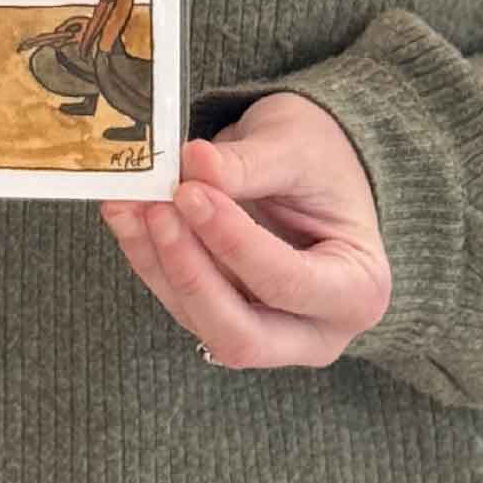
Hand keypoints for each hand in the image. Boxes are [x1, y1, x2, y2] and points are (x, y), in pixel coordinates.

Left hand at [101, 93, 390, 367]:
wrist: (314, 167)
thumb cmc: (322, 159)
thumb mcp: (296, 147)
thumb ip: (250, 163)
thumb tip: (195, 164)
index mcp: (357, 289)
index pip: (288, 283)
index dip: (234, 242)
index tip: (192, 192)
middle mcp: (315, 330)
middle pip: (240, 334)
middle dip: (191, 272)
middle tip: (158, 209)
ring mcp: (267, 333)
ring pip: (200, 320)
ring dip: (158, 262)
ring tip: (129, 201)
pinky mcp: (223, 316)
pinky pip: (180, 300)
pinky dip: (148, 257)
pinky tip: (125, 212)